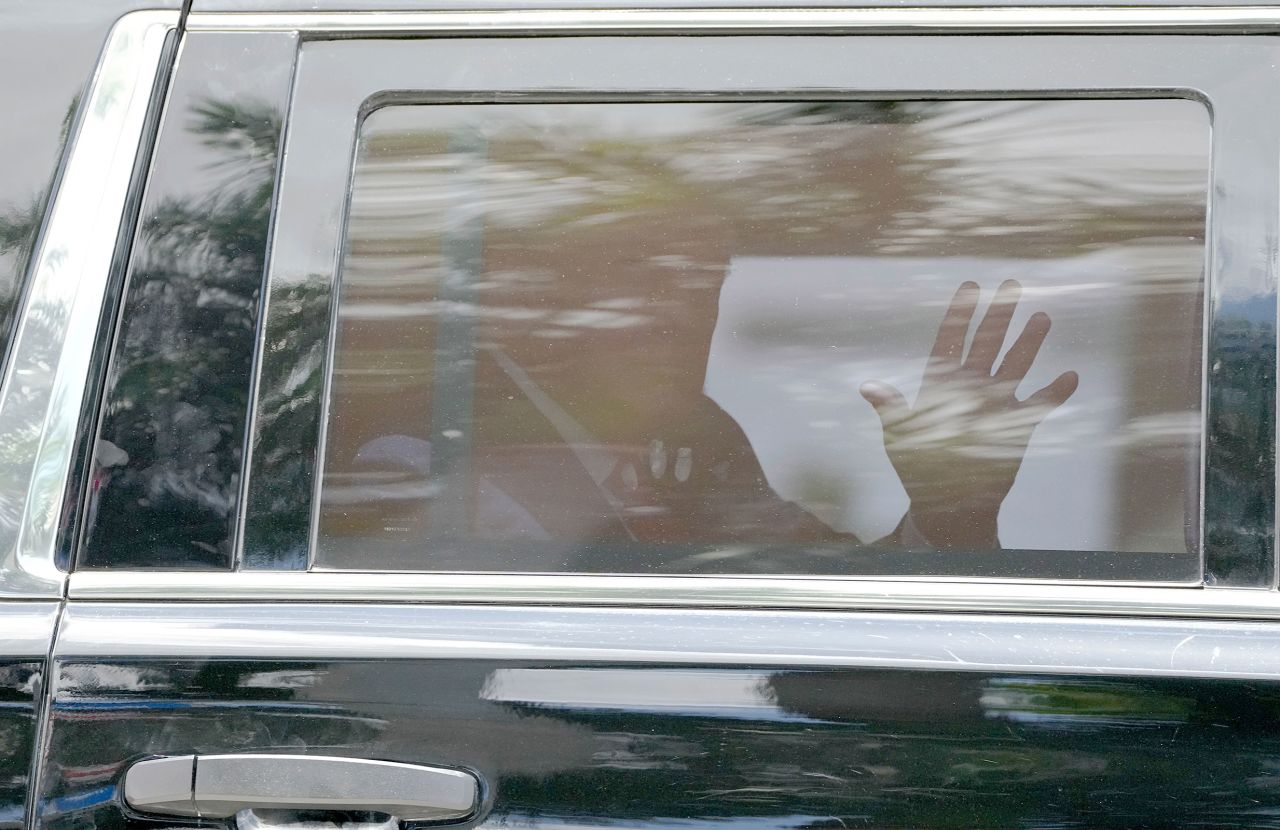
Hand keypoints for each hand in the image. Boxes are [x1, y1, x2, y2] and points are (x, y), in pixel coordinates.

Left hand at [860, 280, 1077, 548]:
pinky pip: (1039, 405)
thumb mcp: (901, 435)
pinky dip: (1054, 393)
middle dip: (999, 316)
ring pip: (1014, 365)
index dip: (960, 315)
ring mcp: (995, 404)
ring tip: (1042, 317)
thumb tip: (868, 387)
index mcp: (941, 385)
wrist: (949, 502)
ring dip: (1028, 343)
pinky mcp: (1015, 425)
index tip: (971, 286)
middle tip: (1013, 284)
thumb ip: (891, 408)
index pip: (951, 341)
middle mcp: (970, 387)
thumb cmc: (919, 467)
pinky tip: (1070, 377)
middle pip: (987, 343)